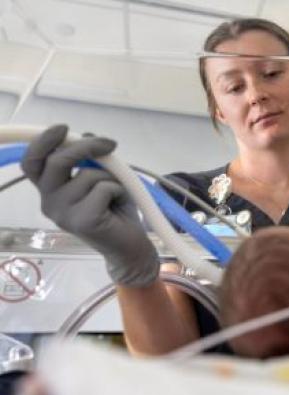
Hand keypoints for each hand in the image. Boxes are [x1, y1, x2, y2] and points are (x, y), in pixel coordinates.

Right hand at [21, 125, 159, 286]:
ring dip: (110, 178)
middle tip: (109, 144)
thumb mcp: (102, 178)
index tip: (63, 128)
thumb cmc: (114, 210)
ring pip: (88, 174)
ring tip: (115, 195)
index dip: (43, 142)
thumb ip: (91, 160)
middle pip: (57, 161)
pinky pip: (104, 188)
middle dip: (85, 147)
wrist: (129, 245)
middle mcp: (49, 202)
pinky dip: (118, 190)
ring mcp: (63, 214)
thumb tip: (88, 135)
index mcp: (50, 191)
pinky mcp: (82, 221)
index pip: (32, 163)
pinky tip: (117, 206)